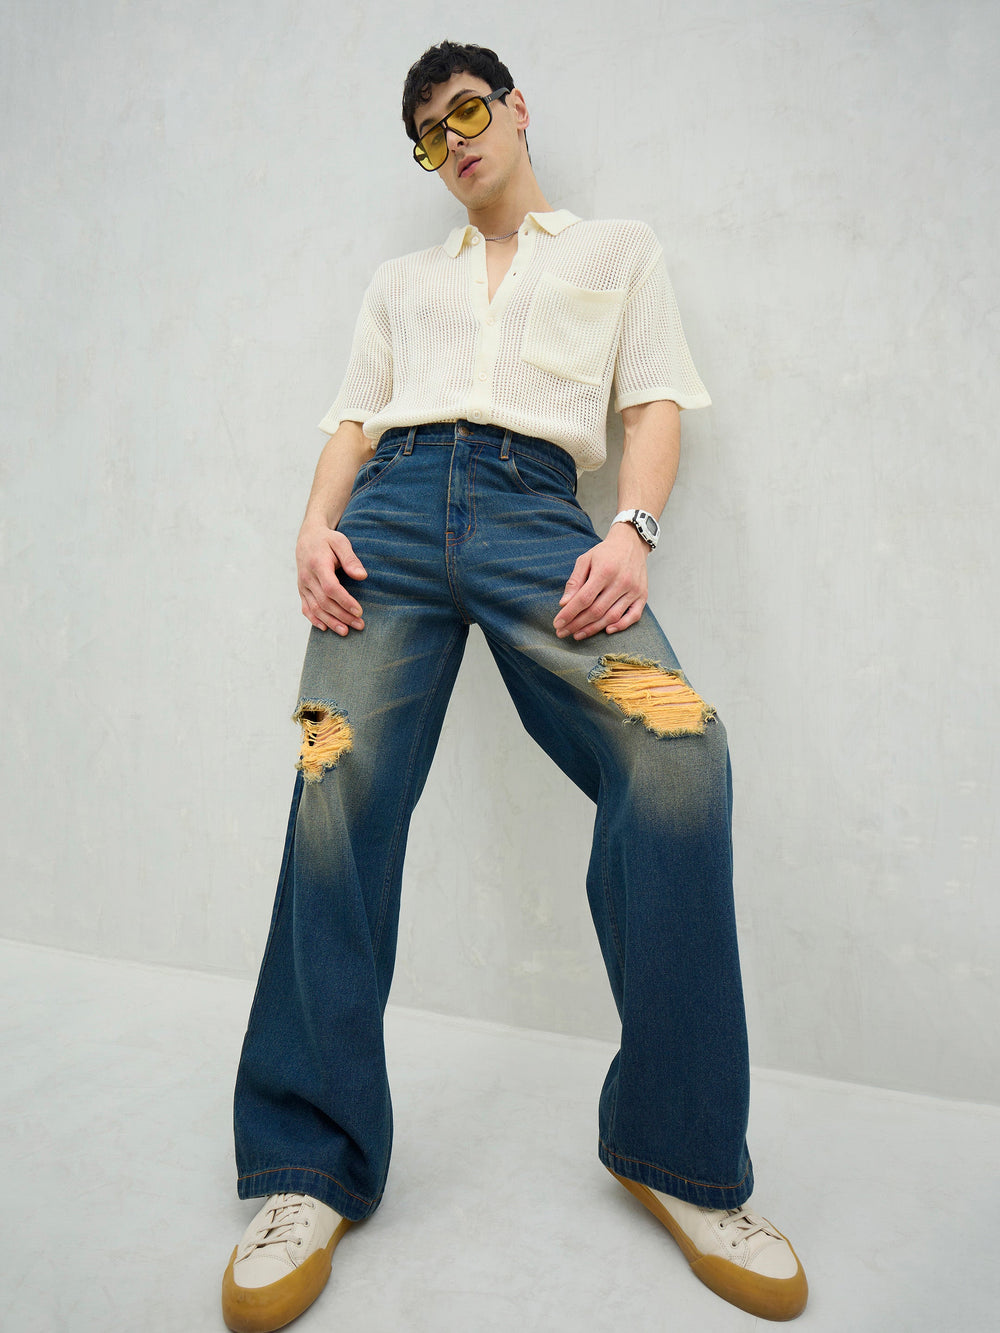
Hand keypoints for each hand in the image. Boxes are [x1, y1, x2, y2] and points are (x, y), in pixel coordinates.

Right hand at [296, 523, 367, 633]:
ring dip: (331, 622)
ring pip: (315, 608)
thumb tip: (362, 576)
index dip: (345, 601)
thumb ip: (351, 559)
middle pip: (324, 602)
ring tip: (346, 631)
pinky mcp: (301, 590)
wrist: (308, 538)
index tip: (359, 611)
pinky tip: (326, 628)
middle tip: (360, 625)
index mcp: (317, 564)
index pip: (331, 588)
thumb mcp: (341, 542)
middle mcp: (307, 577)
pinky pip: (306, 608)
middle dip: (342, 616)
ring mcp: (302, 585)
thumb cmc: (328, 540)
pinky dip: (315, 620)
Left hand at [553, 523, 649, 640]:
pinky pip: (633, 616)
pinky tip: (606, 630)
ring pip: (612, 616)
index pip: (584, 599)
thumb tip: (564, 603)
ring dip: (593, 629)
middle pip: (596, 611)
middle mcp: (621, 582)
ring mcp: (633, 590)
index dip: (569, 613)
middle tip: (563, 632)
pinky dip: (621, 626)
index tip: (557, 623)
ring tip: (578, 635)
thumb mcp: (585, 560)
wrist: (631, 543)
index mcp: (604, 571)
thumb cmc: (605, 552)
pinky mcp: (643, 595)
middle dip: (577, 624)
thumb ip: (574, 581)